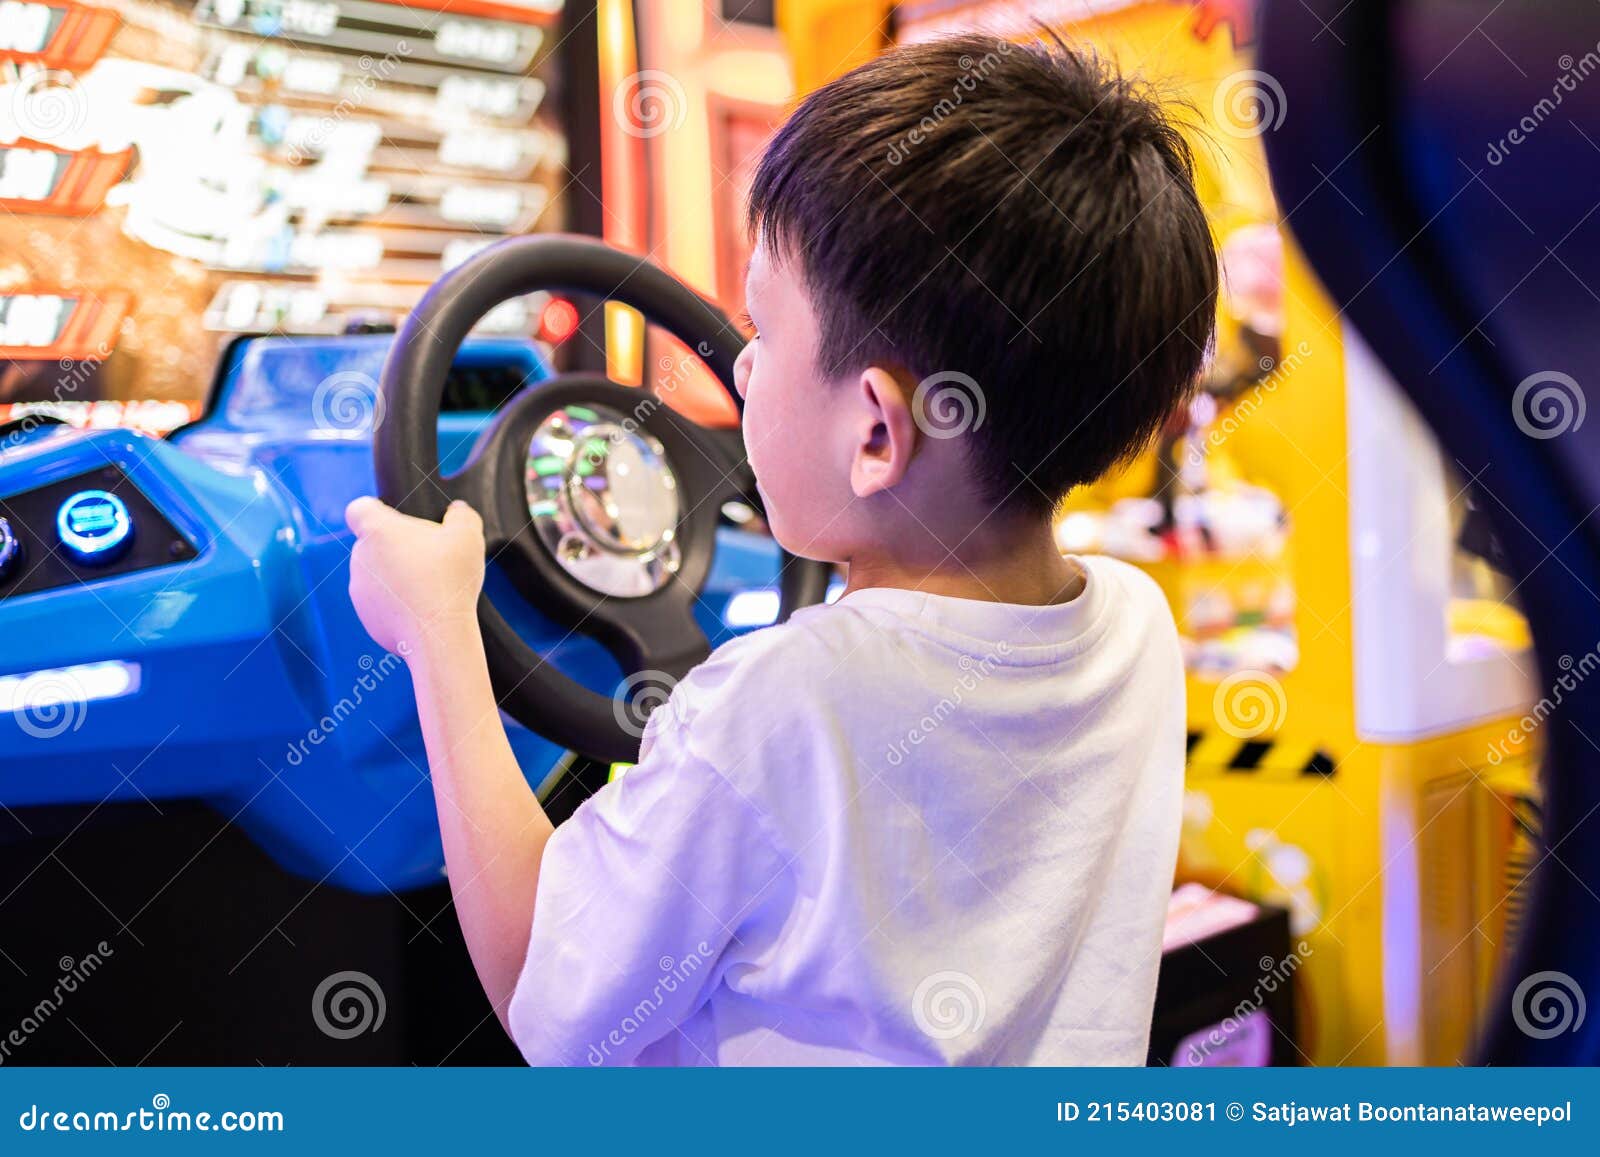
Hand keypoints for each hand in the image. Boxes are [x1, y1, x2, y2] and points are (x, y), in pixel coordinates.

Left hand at [346, 496, 484, 656]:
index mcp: (377, 531)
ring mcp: (360, 590)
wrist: (437, 635)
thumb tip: (458, 511)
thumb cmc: (449, 580)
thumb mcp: (468, 536)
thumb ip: (462, 515)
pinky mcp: (367, 619)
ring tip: (432, 589)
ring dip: (399, 578)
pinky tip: (424, 611)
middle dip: (399, 548)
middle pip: (376, 544)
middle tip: (432, 559)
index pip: (359, 509)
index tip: (396, 522)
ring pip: (378, 576)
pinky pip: (382, 604)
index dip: (376, 511)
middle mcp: (360, 558)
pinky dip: (399, 606)